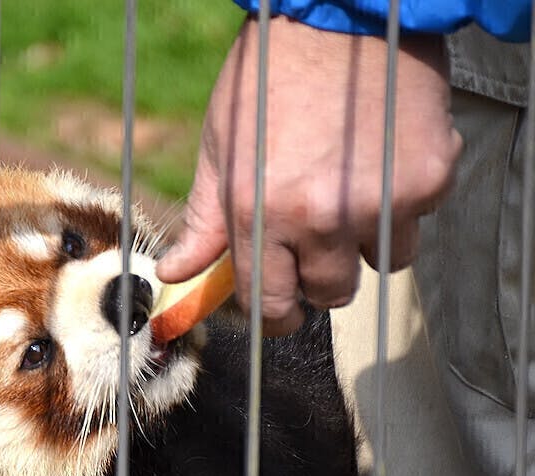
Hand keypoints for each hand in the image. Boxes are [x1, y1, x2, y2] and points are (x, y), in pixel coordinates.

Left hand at [156, 16, 460, 335]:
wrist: (339, 10)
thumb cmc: (267, 79)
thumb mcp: (220, 149)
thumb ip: (204, 223)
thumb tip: (177, 274)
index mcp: (262, 214)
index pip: (272, 303)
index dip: (276, 315)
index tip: (283, 311)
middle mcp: (321, 218)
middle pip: (330, 294)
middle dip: (320, 276)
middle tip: (316, 237)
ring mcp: (380, 201)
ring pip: (381, 263)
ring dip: (366, 240)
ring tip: (352, 188)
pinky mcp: (429, 178)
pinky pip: (419, 220)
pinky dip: (404, 201)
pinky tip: (382, 159)